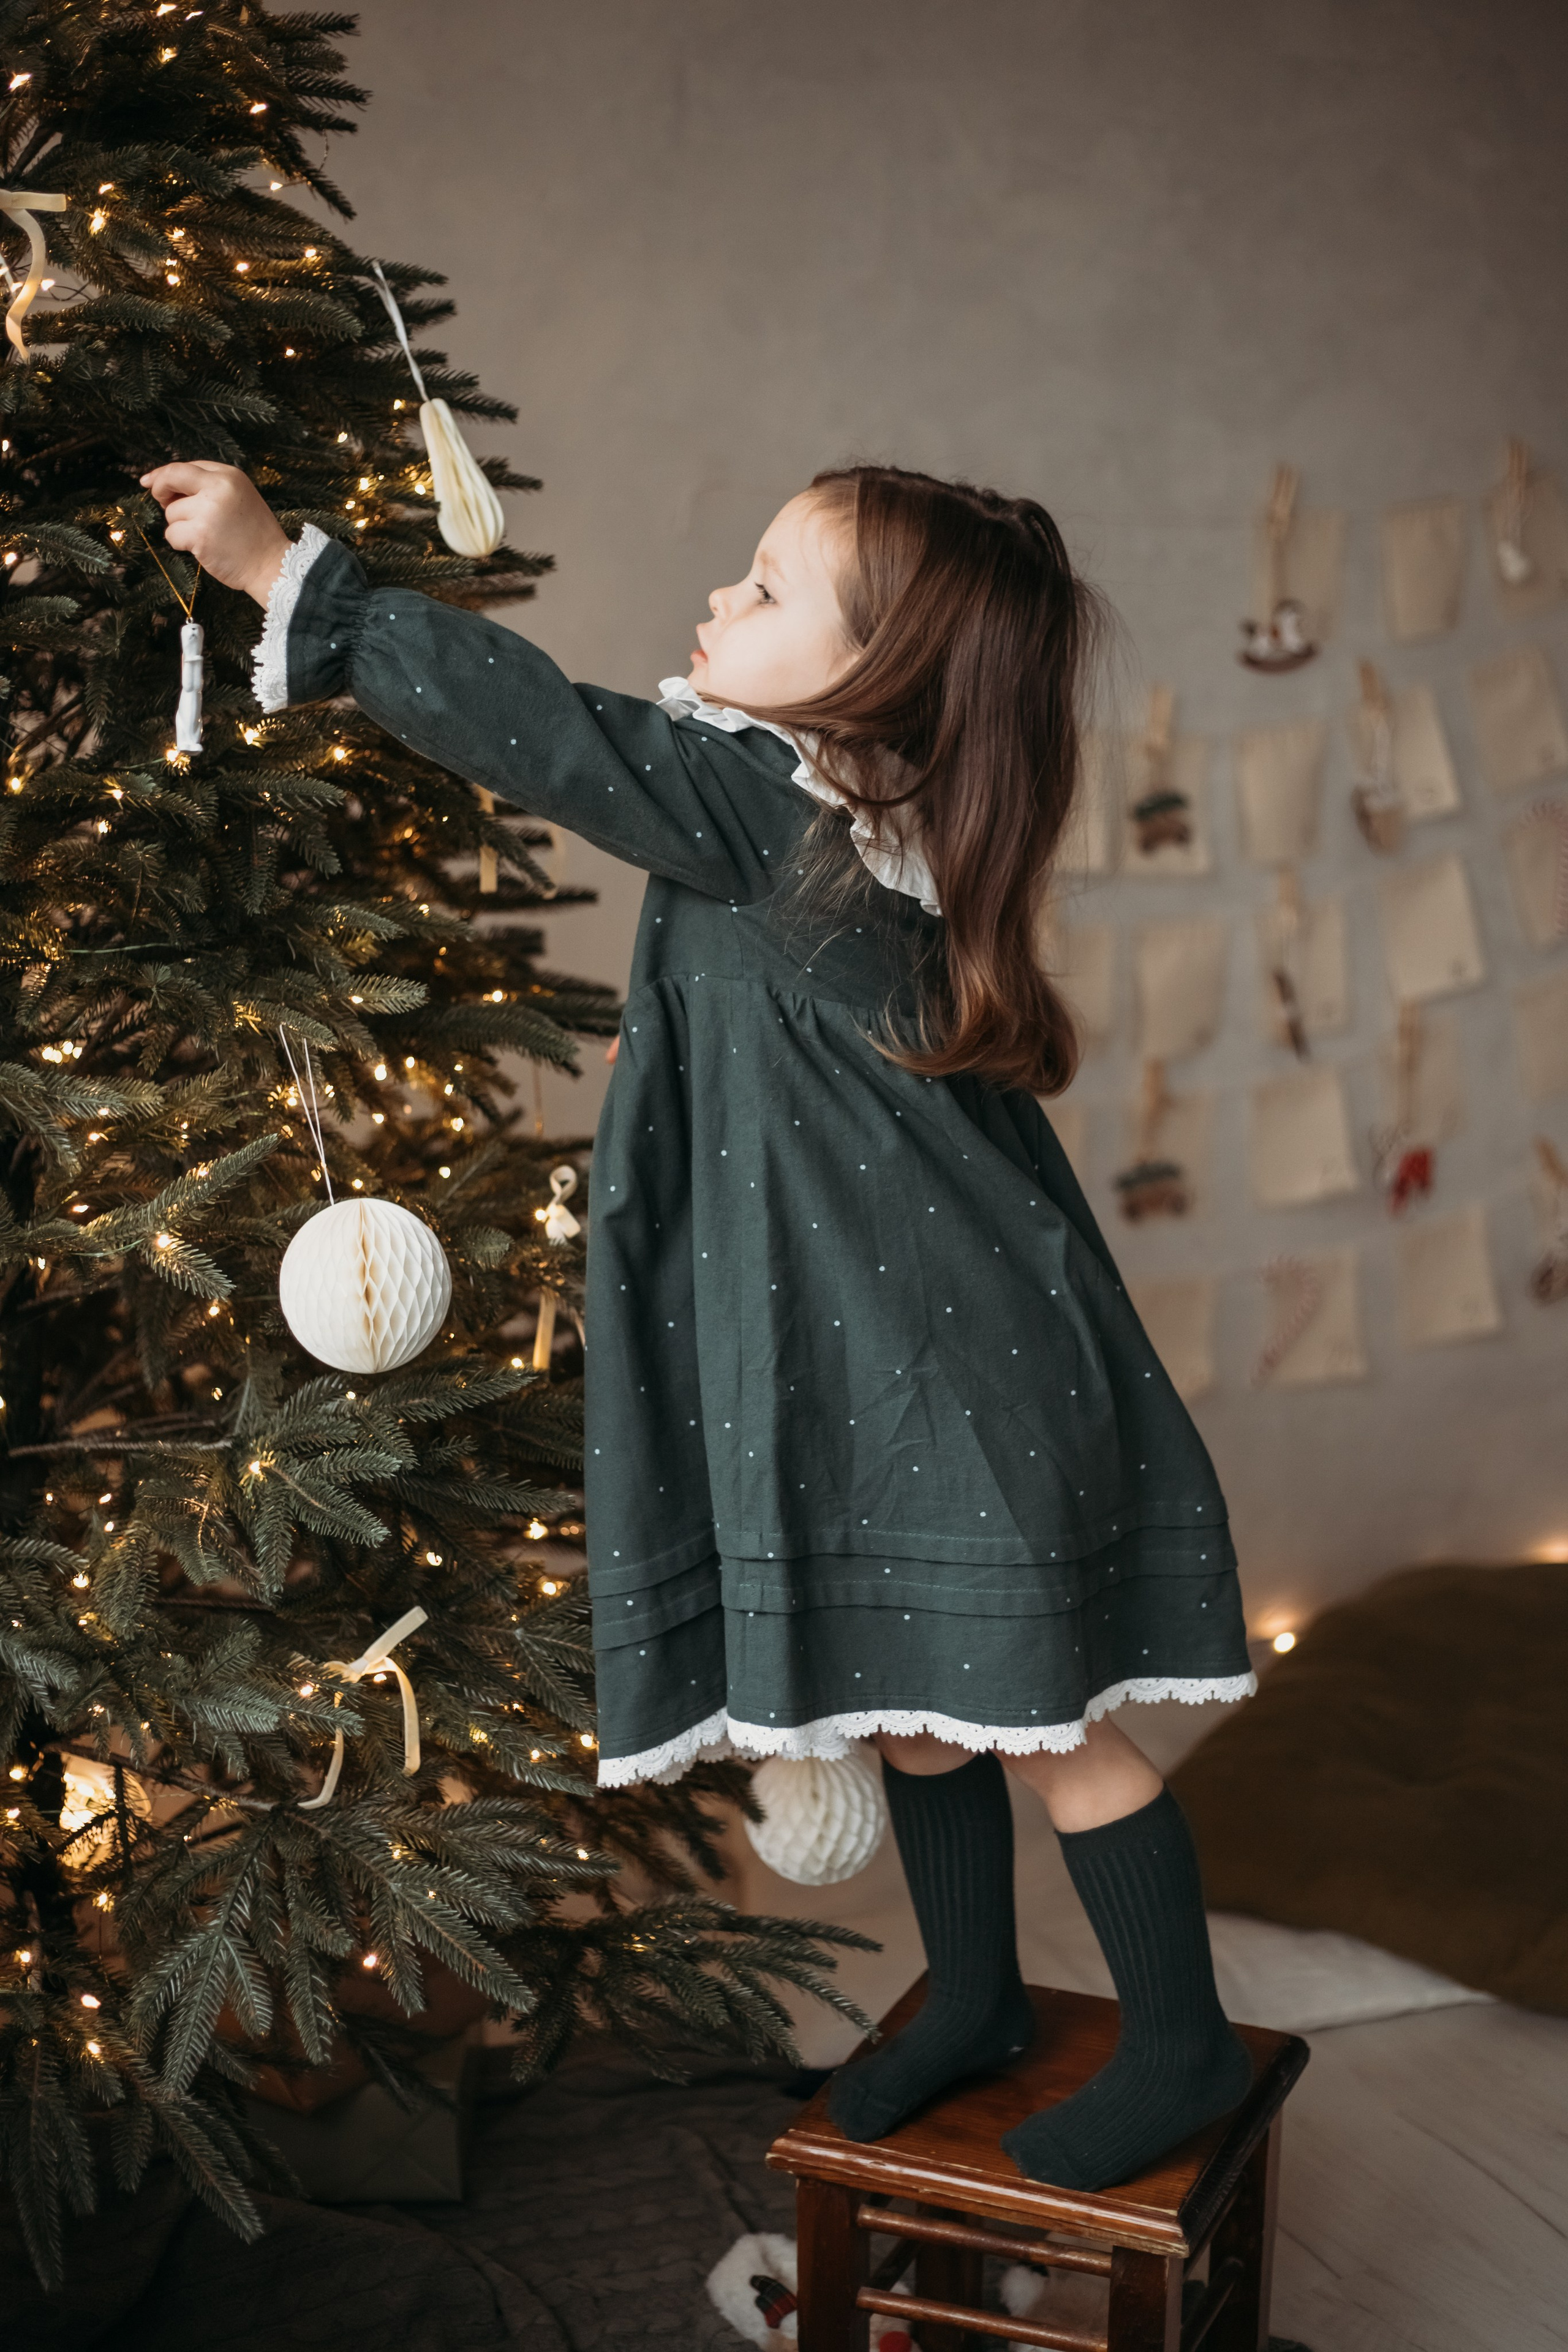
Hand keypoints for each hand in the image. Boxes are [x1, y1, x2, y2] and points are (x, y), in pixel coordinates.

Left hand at [137, 460, 291, 605]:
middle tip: (161, 501)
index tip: (150, 481)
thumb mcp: (240, 498)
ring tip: (206, 536)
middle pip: (172, 477)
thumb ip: (210, 487)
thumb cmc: (254, 535)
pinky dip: (181, 543)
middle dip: (160, 488)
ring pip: (171, 512)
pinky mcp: (199, 534)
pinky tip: (202, 548)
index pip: (187, 467)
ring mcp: (208, 510)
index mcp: (230, 475)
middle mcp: (219, 487)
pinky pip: (172, 534)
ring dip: (180, 526)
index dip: (165, 474)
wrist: (271, 565)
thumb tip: (167, 486)